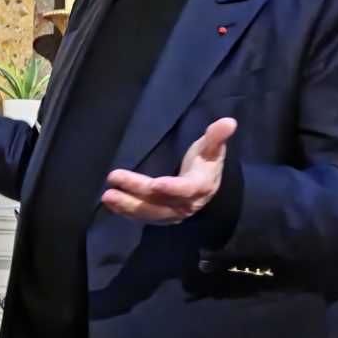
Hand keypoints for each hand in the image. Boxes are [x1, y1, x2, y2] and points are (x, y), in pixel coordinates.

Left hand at [101, 117, 236, 223]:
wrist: (206, 186)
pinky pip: (143, 216)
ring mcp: (172, 213)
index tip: (154, 184)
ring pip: (148, 212)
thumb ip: (217, 136)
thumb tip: (230, 121)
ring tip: (107, 195)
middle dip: (137, 192)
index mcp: (200, 186)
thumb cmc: (206, 163)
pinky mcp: (161, 216)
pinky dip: (127, 211)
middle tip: (114, 179)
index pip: (185, 189)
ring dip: (127, 205)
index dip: (171, 188)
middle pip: (160, 201)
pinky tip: (111, 203)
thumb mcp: (212, 148)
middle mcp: (185, 205)